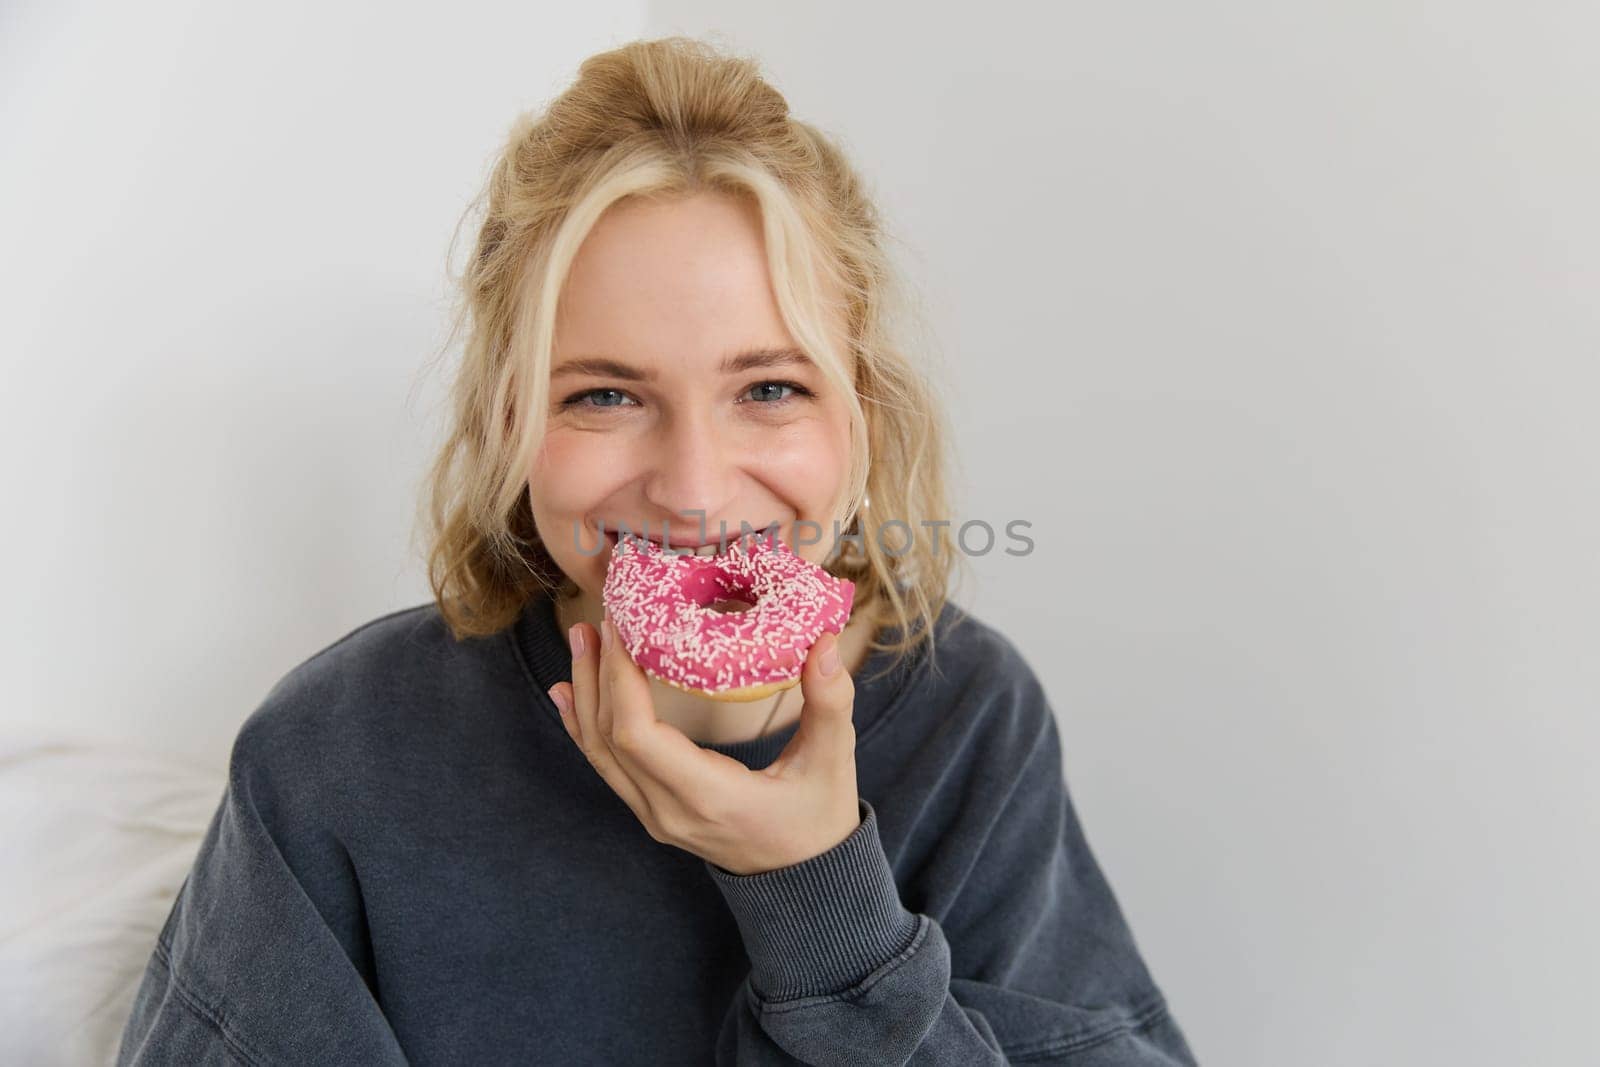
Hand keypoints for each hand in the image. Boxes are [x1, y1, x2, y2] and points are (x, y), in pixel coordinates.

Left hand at [547, 613, 861, 875]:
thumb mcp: (834, 761)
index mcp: (710, 797)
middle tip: (597, 618)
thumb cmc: (819, 818)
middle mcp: (670, 811)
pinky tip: (568, 691)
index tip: (622, 628)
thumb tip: (827, 641)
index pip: (638, 735)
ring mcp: (656, 816)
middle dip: (597, 673)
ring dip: (586, 693)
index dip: (619, 678)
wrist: (805, 882)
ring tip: (580, 639)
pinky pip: (607, 766)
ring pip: (600, 752)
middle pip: (609, 738)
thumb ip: (831, 701)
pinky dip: (583, 726)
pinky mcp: (653, 813)